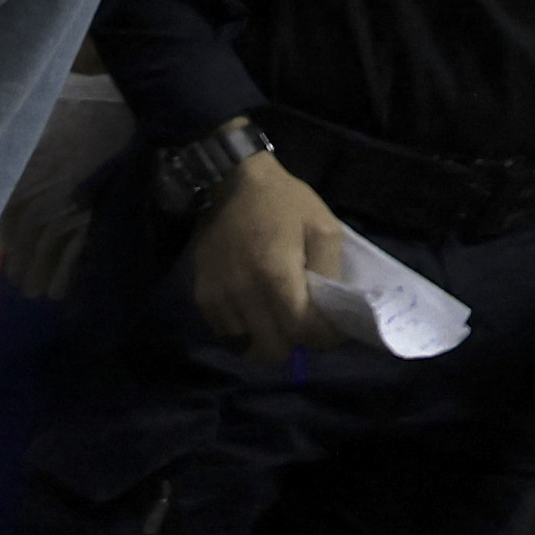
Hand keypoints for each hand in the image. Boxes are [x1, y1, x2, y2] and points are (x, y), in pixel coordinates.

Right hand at [178, 147, 348, 356]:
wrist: (229, 184)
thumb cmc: (283, 203)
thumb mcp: (324, 227)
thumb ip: (330, 273)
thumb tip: (331, 314)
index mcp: (275, 274)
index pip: (302, 331)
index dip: (323, 337)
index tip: (331, 328)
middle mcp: (243, 293)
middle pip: (273, 350)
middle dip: (295, 343)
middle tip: (304, 324)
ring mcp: (218, 298)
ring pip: (249, 346)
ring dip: (269, 337)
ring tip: (278, 315)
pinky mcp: (202, 298)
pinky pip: (228, 334)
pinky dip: (246, 330)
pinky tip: (256, 309)